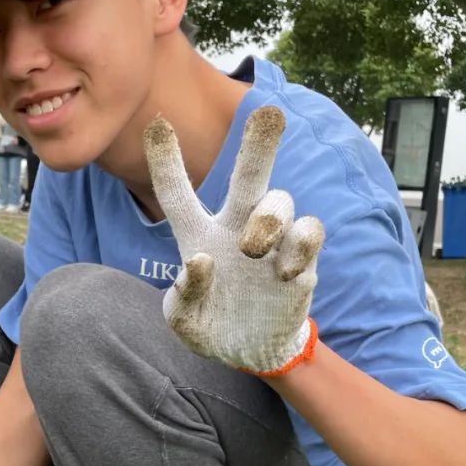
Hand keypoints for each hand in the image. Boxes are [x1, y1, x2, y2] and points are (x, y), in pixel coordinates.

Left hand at [144, 105, 324, 375]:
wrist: (252, 353)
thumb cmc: (210, 327)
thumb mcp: (183, 322)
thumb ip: (183, 295)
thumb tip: (202, 261)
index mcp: (198, 236)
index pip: (178, 194)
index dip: (166, 161)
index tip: (155, 123)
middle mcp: (236, 228)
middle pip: (249, 176)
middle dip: (260, 143)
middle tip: (269, 112)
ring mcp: (272, 241)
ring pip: (280, 201)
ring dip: (268, 218)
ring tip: (252, 249)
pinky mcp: (302, 260)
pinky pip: (310, 232)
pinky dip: (300, 245)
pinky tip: (283, 272)